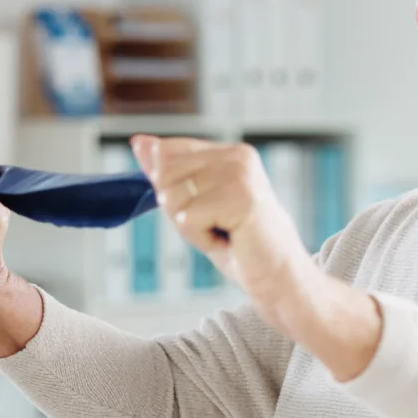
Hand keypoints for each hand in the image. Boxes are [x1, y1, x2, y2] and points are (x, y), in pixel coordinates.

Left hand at [130, 135, 307, 291]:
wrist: (278, 274)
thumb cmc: (240, 242)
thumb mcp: (196, 203)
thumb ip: (169, 172)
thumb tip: (139, 142)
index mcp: (229, 152)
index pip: (167, 151)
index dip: (170, 188)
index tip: (206, 209)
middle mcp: (237, 156)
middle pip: (164, 176)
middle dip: (179, 211)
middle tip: (216, 226)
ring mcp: (241, 175)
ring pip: (173, 198)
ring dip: (191, 228)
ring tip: (225, 232)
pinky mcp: (240, 198)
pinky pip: (187, 219)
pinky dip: (202, 239)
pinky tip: (230, 240)